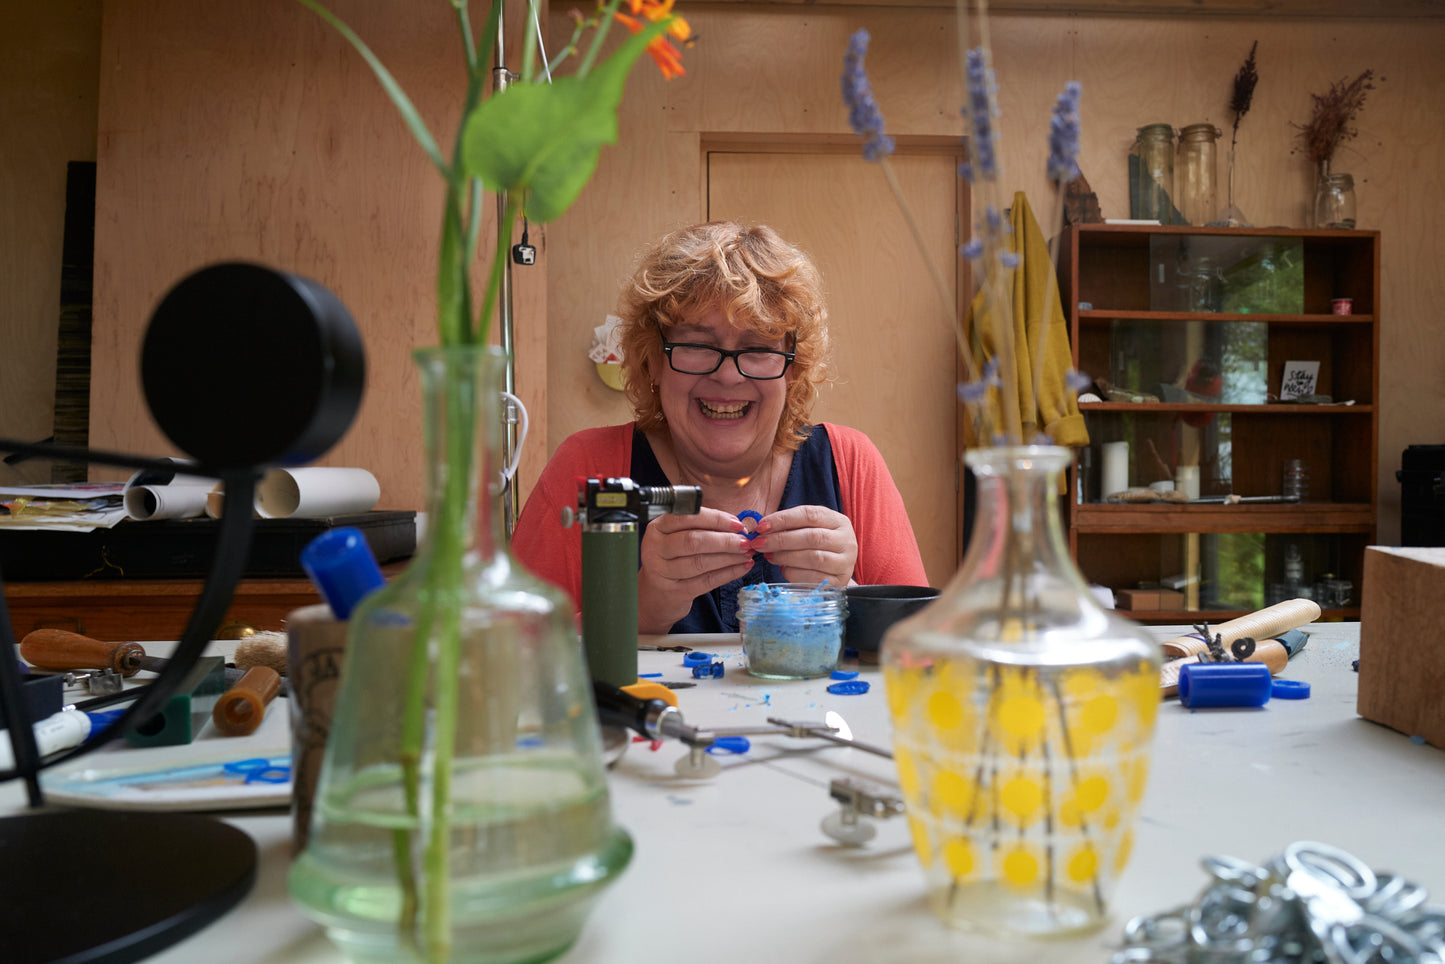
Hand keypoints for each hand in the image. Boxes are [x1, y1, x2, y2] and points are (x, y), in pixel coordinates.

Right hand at [637, 507, 755, 631]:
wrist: (656, 592)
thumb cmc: (674, 558)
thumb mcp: (679, 537)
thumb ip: (704, 528)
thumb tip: (738, 527)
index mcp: (658, 527)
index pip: (688, 518)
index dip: (716, 520)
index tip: (737, 524)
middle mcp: (655, 548)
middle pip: (693, 541)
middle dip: (725, 541)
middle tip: (746, 542)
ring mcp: (662, 571)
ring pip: (701, 563)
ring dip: (729, 558)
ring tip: (747, 554)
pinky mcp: (674, 591)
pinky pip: (706, 581)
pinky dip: (728, 574)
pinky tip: (742, 568)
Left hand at [749, 505, 856, 587]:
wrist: (836, 573)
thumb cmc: (817, 547)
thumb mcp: (808, 530)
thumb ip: (790, 527)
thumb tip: (761, 530)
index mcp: (838, 521)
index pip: (809, 515)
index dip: (783, 519)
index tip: (761, 526)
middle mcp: (846, 540)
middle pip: (811, 537)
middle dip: (781, 540)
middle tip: (759, 543)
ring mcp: (845, 563)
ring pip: (812, 557)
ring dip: (785, 557)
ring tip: (769, 556)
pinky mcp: (839, 582)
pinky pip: (812, 578)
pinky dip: (793, 573)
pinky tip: (783, 569)